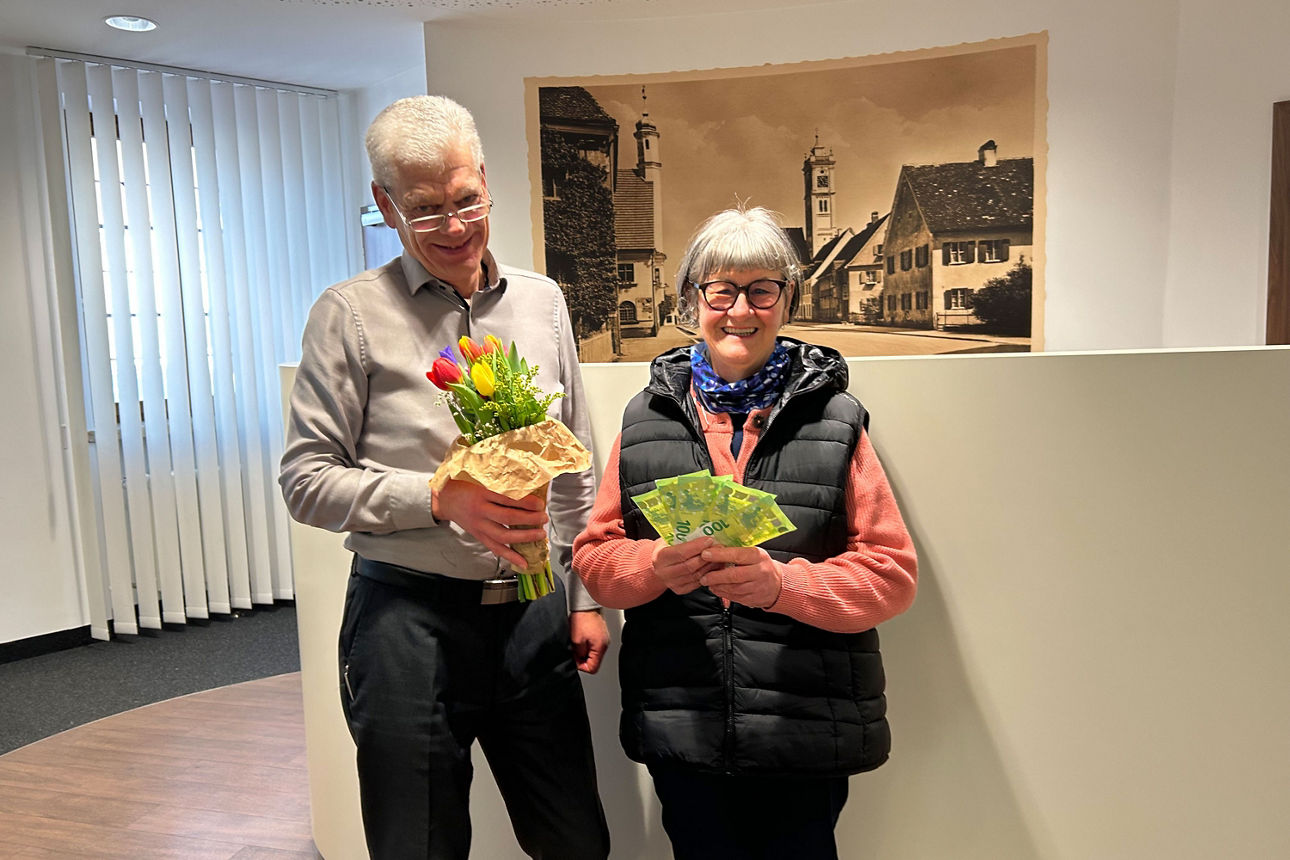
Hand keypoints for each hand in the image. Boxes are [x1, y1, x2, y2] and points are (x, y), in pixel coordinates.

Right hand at [431, 478, 547, 569]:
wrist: (444, 498)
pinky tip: (524, 562)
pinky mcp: (479, 536)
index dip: (525, 502)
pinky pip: (496, 548)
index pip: (507, 499)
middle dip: (529, 519)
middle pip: (508, 518)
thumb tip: (526, 480)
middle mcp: (480, 510)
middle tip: (543, 518)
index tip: (539, 503)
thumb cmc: (463, 484)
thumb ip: (498, 479)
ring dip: (524, 537)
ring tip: (540, 534)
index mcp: (481, 493)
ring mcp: (479, 526)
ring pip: (503, 535)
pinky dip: (511, 556)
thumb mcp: (479, 476)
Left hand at [569, 609, 609, 674]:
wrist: (586, 605)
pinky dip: (586, 644)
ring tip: (577, 642)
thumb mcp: (576, 640)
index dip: (581, 666)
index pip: (593, 668)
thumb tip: (579, 660)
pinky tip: (581, 637)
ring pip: (593, 653)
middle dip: (582, 658)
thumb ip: (578, 654)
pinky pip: (593, 644)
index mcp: (600, 647)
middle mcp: (604, 644)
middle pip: (594, 661)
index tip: (575, 660)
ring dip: (584, 650)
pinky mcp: (600, 634)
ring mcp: (603, 638)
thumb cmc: (582, 618)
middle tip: (574, 650)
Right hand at [651, 537, 719, 594]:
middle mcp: (664, 572)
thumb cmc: (666, 547)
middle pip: (690, 566)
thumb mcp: (669, 538)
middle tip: (719, 547)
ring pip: (696, 575)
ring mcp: (672, 583)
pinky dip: (708, 574)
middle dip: (707, 556)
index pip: (681, 553)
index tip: (709, 540)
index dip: (697, 546)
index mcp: (660, 557)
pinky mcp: (680, 590)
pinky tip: (716, 567)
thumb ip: (683, 536)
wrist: (658, 564)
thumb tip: (704, 529)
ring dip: (710, 566)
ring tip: (720, 556)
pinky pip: (698, 583)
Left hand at [699, 545, 781, 608]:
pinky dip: (723, 593)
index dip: (720, 555)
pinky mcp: (753, 599)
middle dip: (716, 576)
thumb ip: (737, 552)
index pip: (737, 555)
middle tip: (704, 576)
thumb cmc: (762, 565)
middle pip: (734, 575)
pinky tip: (716, 588)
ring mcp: (757, 587)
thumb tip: (714, 549)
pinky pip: (735, 597)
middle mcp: (759, 572)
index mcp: (758, 556)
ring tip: (707, 582)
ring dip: (717, 585)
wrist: (778, 584)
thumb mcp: (754, 554)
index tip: (706, 554)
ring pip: (733, 588)